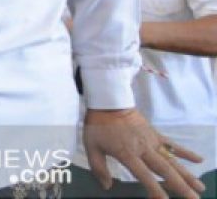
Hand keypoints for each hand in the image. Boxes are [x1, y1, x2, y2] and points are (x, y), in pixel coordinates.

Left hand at [83, 108, 203, 198]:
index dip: (154, 188)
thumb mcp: (91, 146)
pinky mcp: (155, 134)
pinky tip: (199, 160)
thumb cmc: (98, 125)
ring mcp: (152, 141)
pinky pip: (172, 144)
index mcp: (127, 153)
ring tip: (200, 187)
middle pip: (165, 170)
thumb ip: (99, 167)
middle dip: (180, 186)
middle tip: (194, 198)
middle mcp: (144, 149)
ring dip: (187, 174)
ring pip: (172, 160)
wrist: (108, 101)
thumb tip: (106, 186)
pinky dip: (185, 152)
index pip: (144, 175)